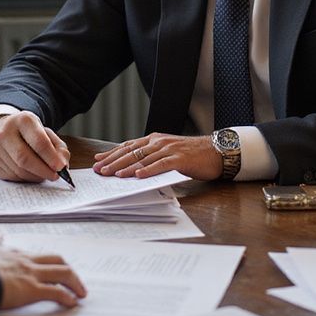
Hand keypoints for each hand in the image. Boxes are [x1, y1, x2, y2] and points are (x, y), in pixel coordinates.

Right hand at [0, 111, 70, 182]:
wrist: (5, 130)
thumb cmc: (30, 134)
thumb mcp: (46, 134)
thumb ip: (59, 148)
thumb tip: (63, 165)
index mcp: (23, 120)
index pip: (38, 141)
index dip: (51, 157)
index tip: (60, 167)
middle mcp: (4, 132)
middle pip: (24, 158)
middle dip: (42, 170)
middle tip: (54, 176)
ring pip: (19, 170)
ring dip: (35, 176)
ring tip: (42, 174)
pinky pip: (11, 177)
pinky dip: (24, 179)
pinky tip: (29, 173)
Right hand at [0, 233, 86, 309]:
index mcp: (5, 251)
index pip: (24, 251)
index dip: (33, 259)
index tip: (36, 262)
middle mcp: (22, 259)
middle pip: (53, 258)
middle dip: (65, 268)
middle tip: (71, 277)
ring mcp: (29, 272)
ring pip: (62, 272)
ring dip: (74, 282)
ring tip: (80, 292)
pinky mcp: (32, 288)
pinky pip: (56, 292)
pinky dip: (67, 297)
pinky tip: (72, 303)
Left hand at [93, 133, 222, 181]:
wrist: (216, 151)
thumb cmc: (192, 155)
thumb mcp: (168, 153)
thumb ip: (152, 158)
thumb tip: (134, 169)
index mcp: (154, 140)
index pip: (128, 146)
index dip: (112, 153)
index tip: (98, 160)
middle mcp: (158, 142)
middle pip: (131, 152)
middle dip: (113, 161)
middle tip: (99, 170)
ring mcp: (168, 149)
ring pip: (142, 158)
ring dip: (126, 167)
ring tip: (112, 174)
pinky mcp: (179, 158)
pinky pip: (160, 165)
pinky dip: (148, 170)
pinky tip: (138, 176)